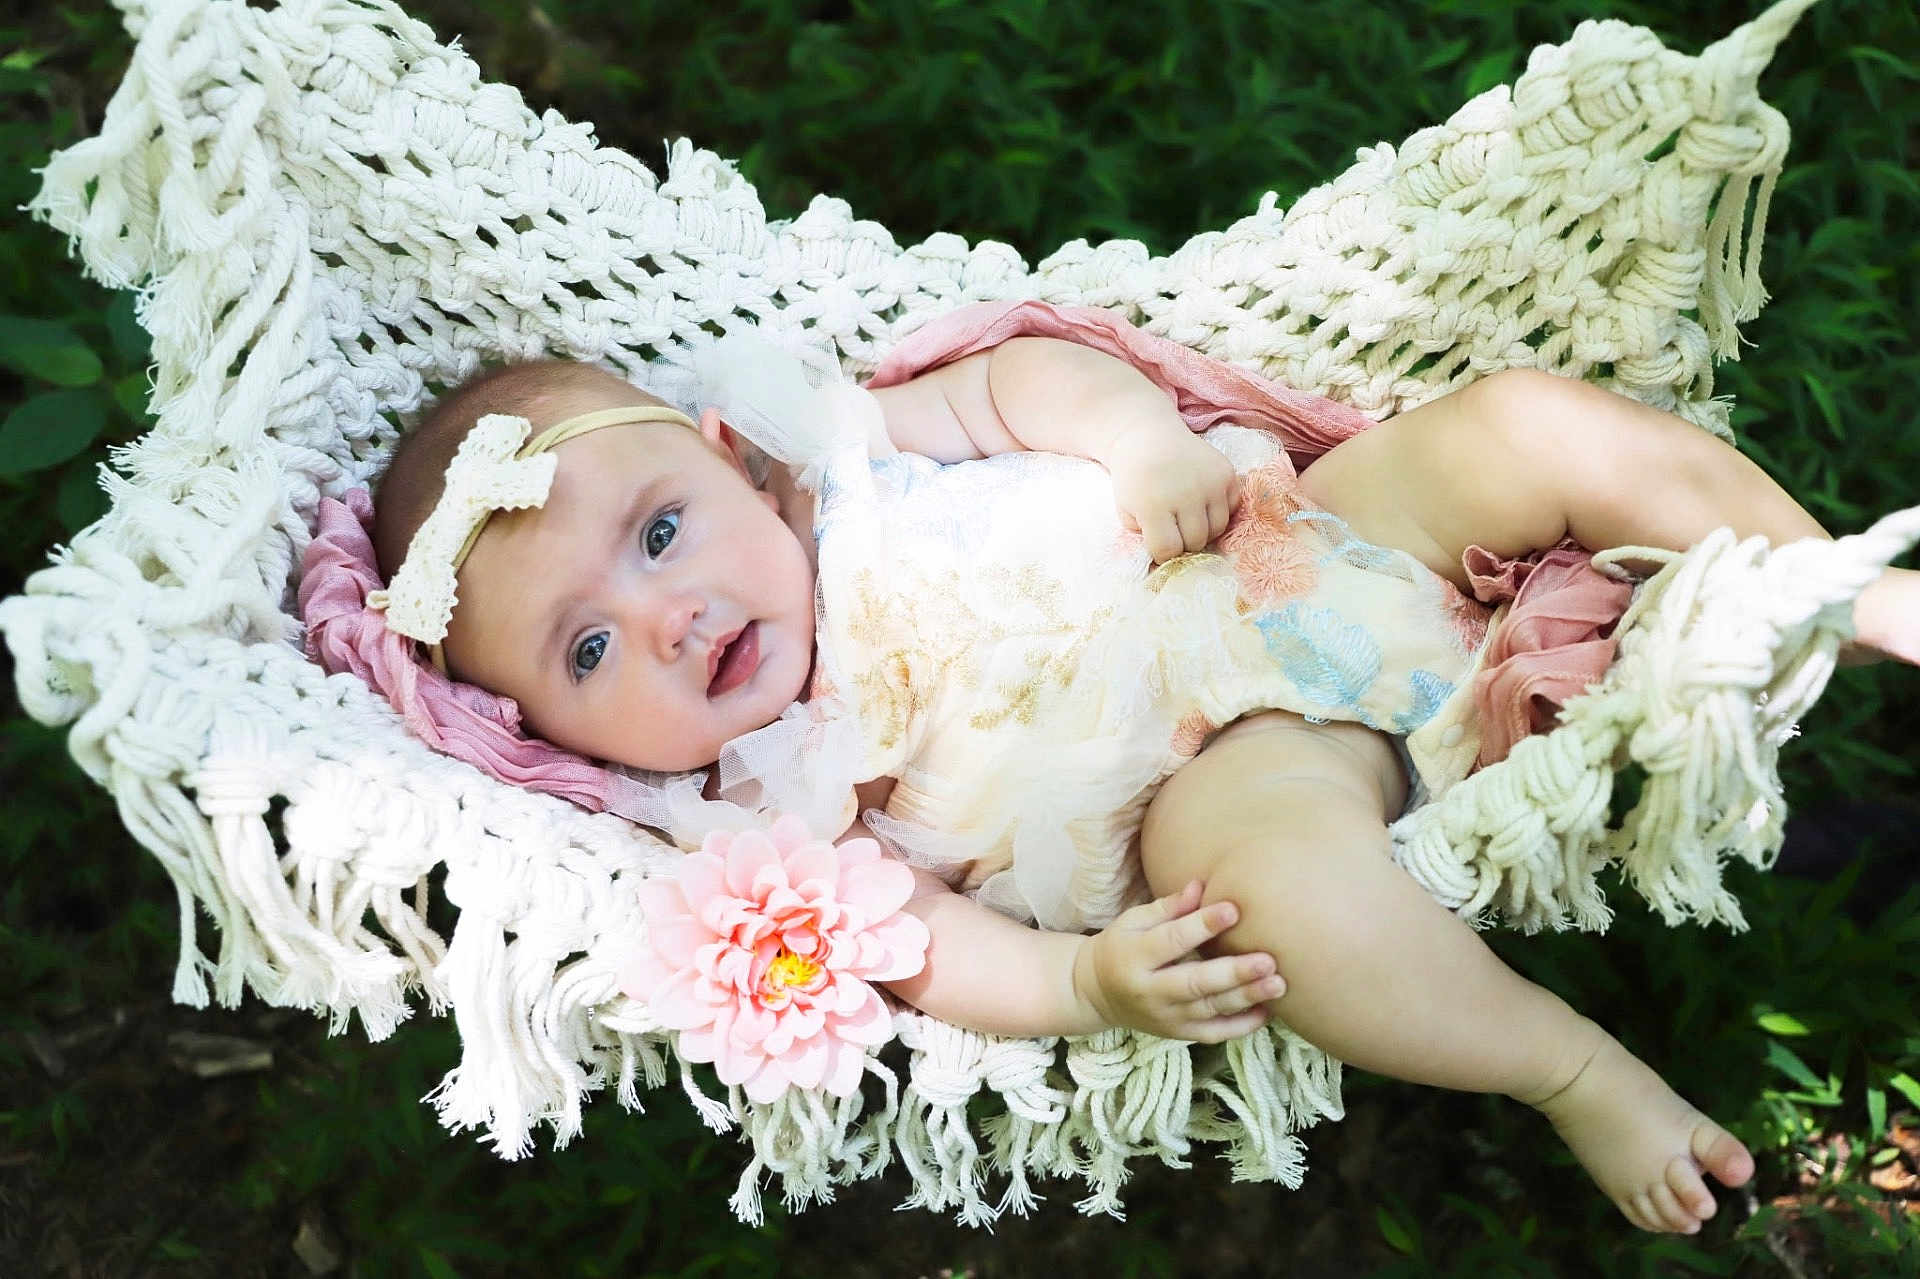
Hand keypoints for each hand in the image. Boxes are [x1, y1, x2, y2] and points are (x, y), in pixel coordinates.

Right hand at [1071, 879, 1283, 1041]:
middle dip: (1234, 972)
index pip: (1172, 940)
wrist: (1097, 993)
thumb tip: (1200, 886)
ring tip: (1278, 984)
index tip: (1234, 909)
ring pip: (1210, 1010)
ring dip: (1246, 998)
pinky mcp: (1178, 1034)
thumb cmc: (1121, 947)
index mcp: (1133, 956)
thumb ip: (1168, 907)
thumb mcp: (1133, 921)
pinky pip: (1213, 1034)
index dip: (1202, 925)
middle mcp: (1149, 992)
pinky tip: (1267, 1011)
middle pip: (1195, 983)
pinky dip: (1241, 1026)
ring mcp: (1165, 1018)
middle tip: (1269, 960)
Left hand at [1103, 420, 1237, 563]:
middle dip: (1183, 541)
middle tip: (1173, 528)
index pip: (1168, 550)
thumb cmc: (1134, 477)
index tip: (1159, 545)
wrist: (1149, 436)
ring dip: (1203, 529)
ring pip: (1217, 529)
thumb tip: (1166, 561)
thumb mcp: (1126, 509)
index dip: (1162, 553)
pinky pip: (1232, 509)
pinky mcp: (1227, 473)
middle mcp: (1186, 493)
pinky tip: (1202, 500)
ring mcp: (1211, 483)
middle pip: (1196, 541)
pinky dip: (1219, 511)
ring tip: (1188, 515)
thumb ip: (1143, 536)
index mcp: (1154, 504)